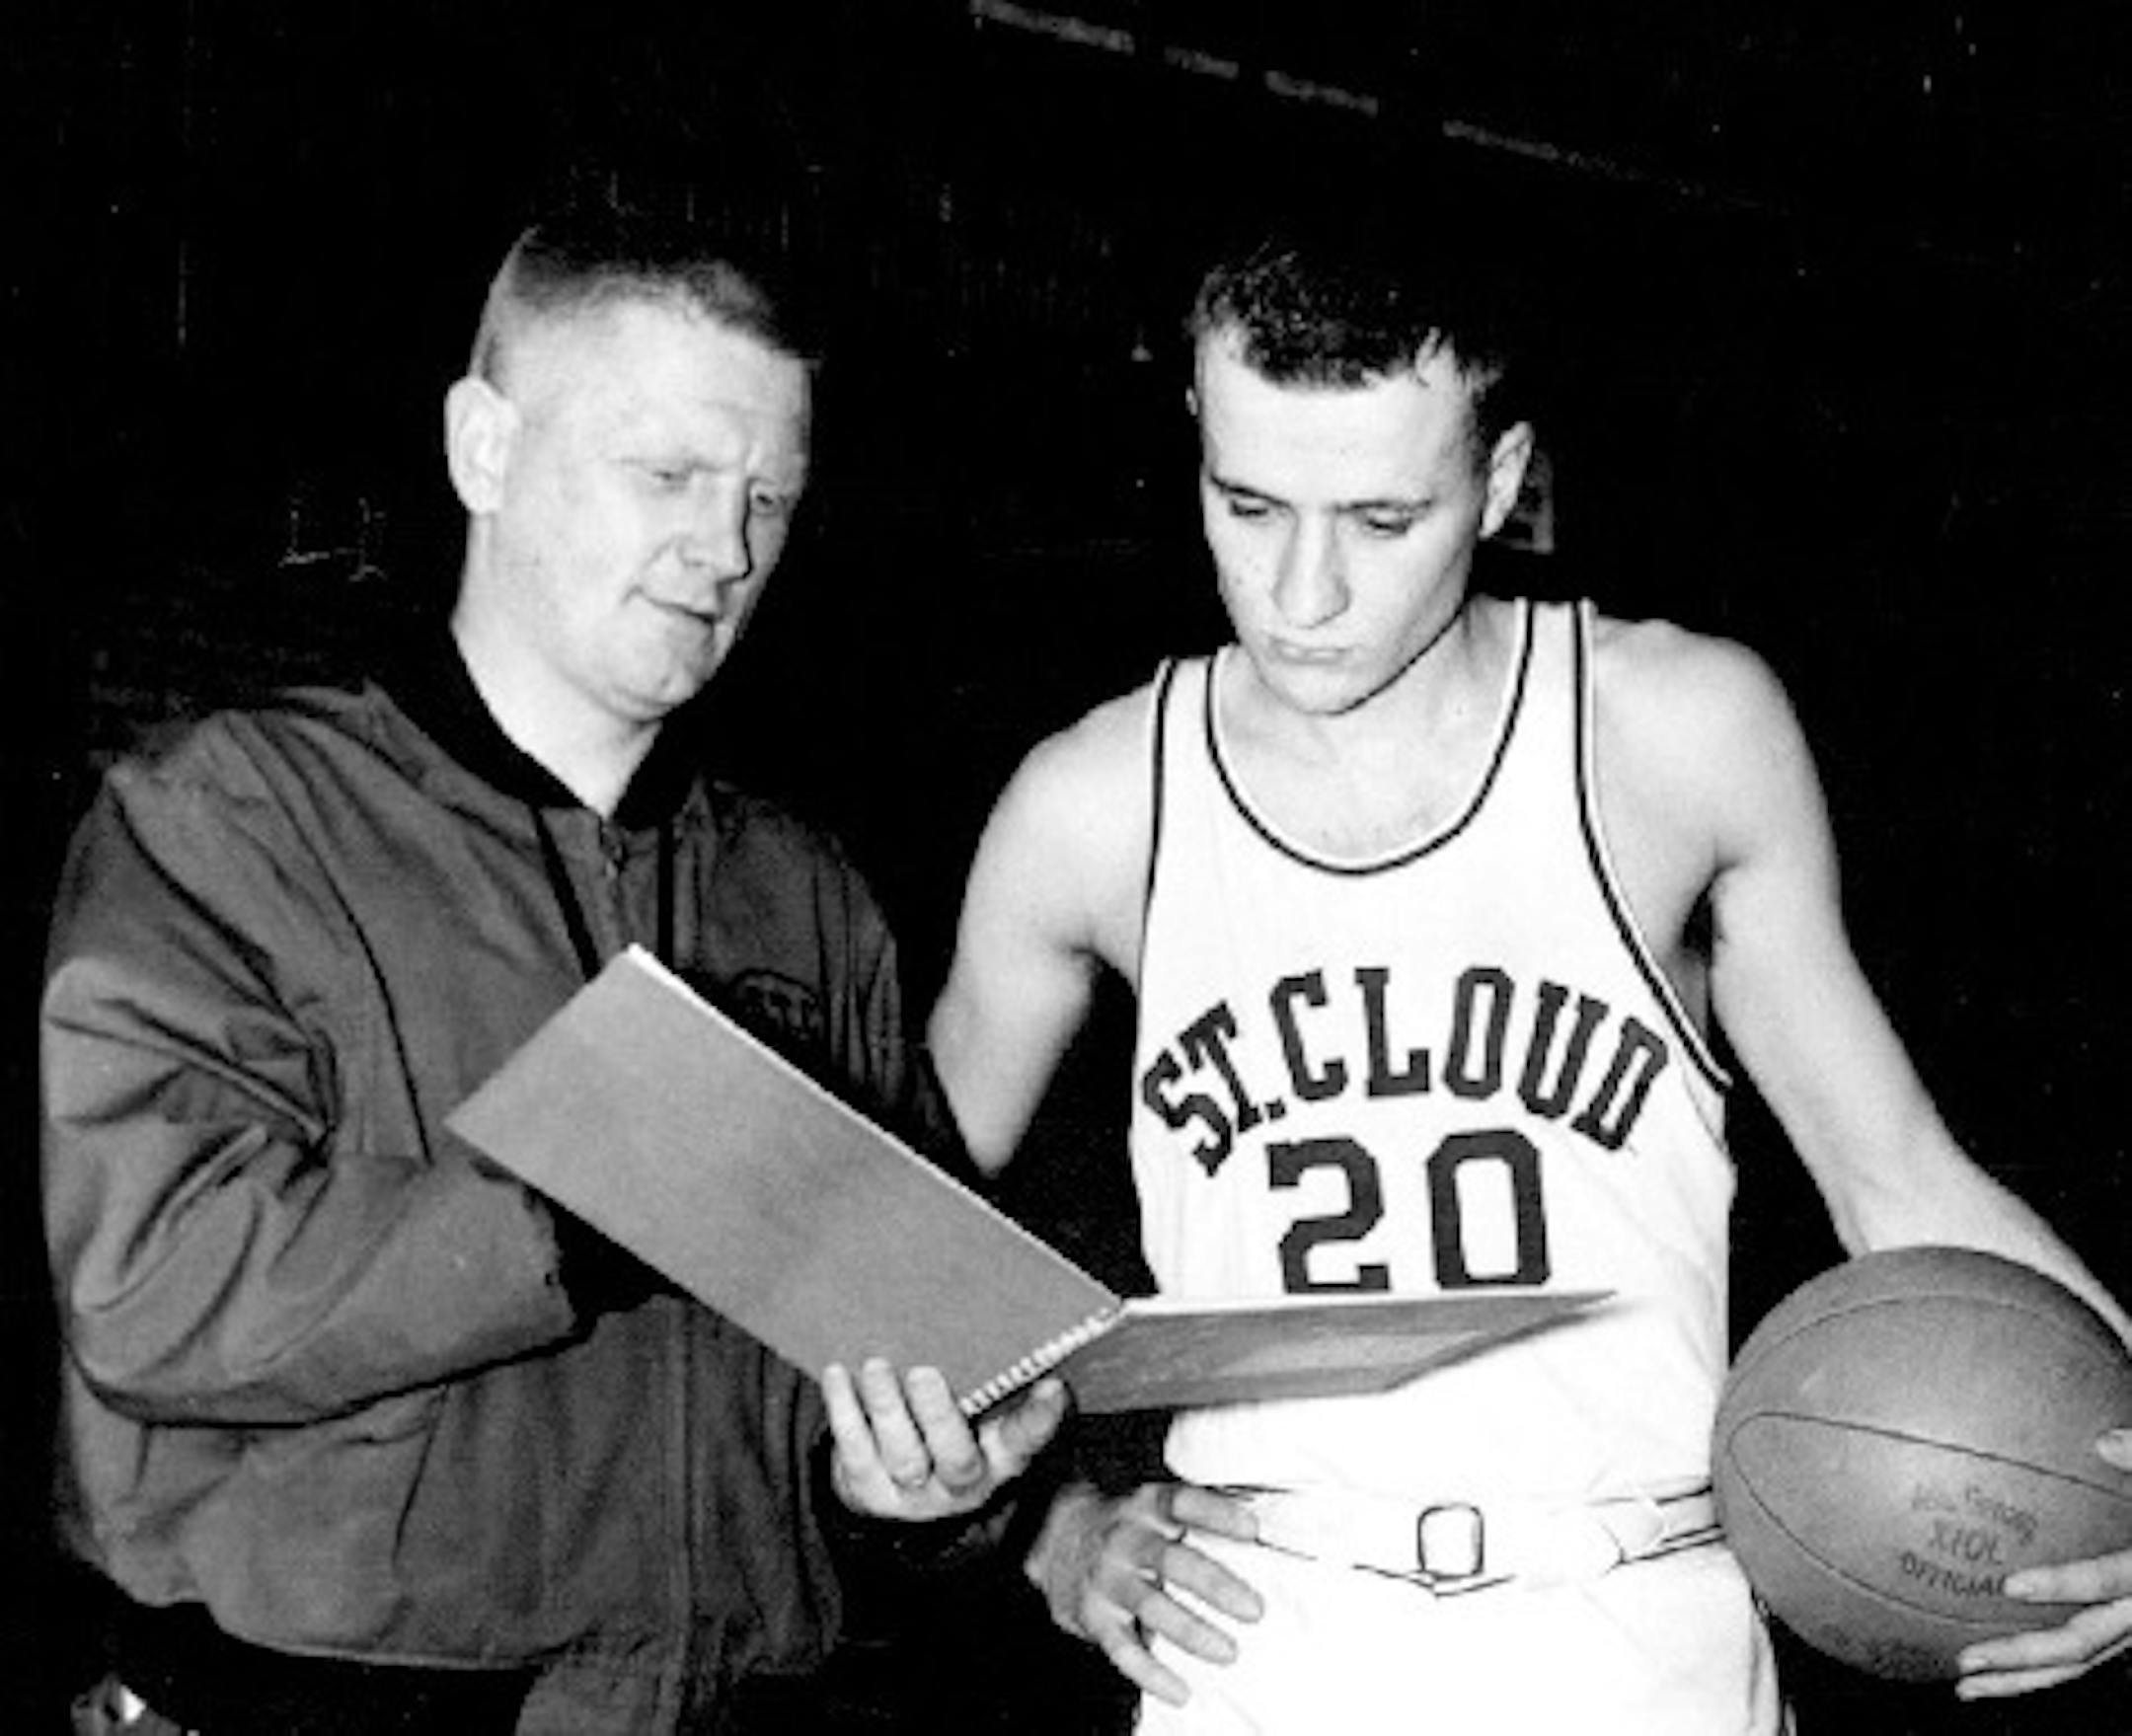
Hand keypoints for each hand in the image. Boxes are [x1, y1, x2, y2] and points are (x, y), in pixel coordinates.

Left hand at [823, 1358, 1066, 1520]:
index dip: (1040, 1418)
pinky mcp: (869, 1492)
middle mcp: (960, 1484)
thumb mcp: (982, 1418)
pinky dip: (845, 1413)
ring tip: (876, 1366)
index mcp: (999, 1459)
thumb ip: (998, 1383)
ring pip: (903, 1457)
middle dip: (939, 1417)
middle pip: (956, 1459)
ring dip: (888, 1409)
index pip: (1025, 1440)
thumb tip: (1022, 1329)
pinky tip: (838, 1375)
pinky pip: (856, 1452)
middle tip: (925, 1372)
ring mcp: (914, 1495)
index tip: (1053, 1386)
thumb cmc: (949, 1430)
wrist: (900, 1491)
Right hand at [1027, 1479, 1263, 1706]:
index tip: (1253, 1530)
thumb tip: (1257, 1533)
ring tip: (1228, 1651)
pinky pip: (1123, 1649)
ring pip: (1152, 1606)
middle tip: (1255, 1609)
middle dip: (1216, 1586)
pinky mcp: (1094, 1615)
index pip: (1183, 1503)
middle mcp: (1127, 1539)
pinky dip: (1152, 1674)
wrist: (1054, 1533)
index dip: (1217, 1515)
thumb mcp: (1151, 1505)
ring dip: (1192, 1632)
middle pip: (1173, 1560)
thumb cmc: (1125, 1523)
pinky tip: (1180, 1691)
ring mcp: (1108, 1578)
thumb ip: (1192, 1517)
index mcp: (1147, 1507)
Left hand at [1956, 1428, 2131, 1697]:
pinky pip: (2083, 1659)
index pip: (2107, 1580)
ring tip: (1964, 1687)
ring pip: (2078, 1665)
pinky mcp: (2126, 1633)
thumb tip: (2103, 1439)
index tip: (2012, 1584)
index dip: (2063, 1585)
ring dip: (2021, 1680)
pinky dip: (2039, 1671)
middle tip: (1964, 1660)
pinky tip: (1995, 1673)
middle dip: (2021, 1656)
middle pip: (2082, 1644)